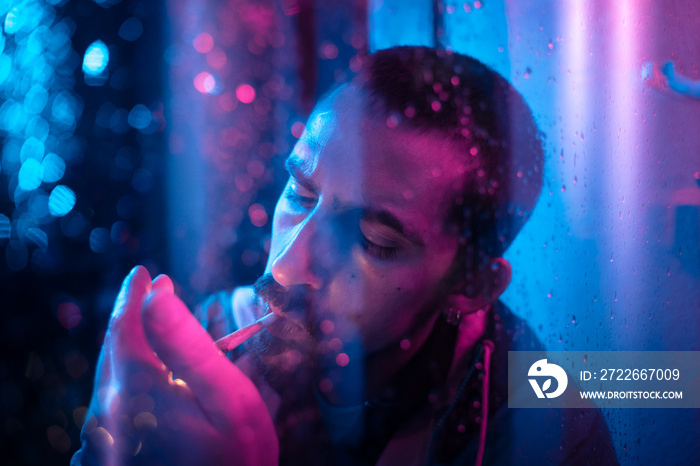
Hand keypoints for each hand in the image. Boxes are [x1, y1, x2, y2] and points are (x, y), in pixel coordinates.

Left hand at [73, 266, 277, 464]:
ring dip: (130, 352)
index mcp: (134, 391)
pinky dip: (128, 384)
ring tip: (155, 335)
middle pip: (113, 351)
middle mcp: (105, 413)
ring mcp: (100, 440)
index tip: (146, 273)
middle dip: (132, 320)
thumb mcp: (227, 398)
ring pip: (110, 378)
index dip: (135, 296)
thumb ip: (189, 343)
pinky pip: (111, 405)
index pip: (125, 326)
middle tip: (153, 294)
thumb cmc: (235, 460)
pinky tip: (151, 385)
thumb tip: (158, 295)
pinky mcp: (105, 456)